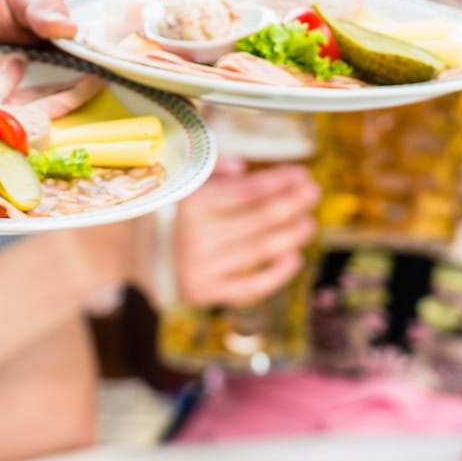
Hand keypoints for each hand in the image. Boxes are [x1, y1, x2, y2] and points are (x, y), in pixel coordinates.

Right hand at [169, 160, 319, 306]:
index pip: (247, 191)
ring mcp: (201, 266)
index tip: (303, 174)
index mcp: (193, 204)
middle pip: (258, 219)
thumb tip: (241, 167)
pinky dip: (276, 274)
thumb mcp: (189, 183)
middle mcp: (196, 236)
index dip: (278, 181)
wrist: (148, 257)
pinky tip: (294, 258)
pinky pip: (249, 287)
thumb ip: (213, 168)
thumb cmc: (181, 214)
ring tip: (309, 223)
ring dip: (290, 235)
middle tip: (314, 193)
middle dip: (291, 204)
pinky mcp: (205, 292)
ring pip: (258, 250)